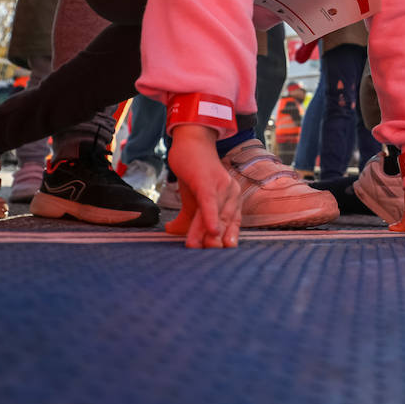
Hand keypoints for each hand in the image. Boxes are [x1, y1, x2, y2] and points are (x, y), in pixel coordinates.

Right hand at [165, 124, 240, 247]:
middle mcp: (232, 193)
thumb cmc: (194, 171)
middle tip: (208, 260)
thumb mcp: (193, 198)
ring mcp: (222, 186)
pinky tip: (211, 231)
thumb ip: (187, 218)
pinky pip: (209, 202)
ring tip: (194, 248)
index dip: (227, 240)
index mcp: (232, 199)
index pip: (233, 224)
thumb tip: (171, 232)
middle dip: (215, 242)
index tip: (222, 256)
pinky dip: (210, 217)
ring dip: (203, 234)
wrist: (191, 143)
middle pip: (224, 223)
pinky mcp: (207, 181)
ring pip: (214, 215)